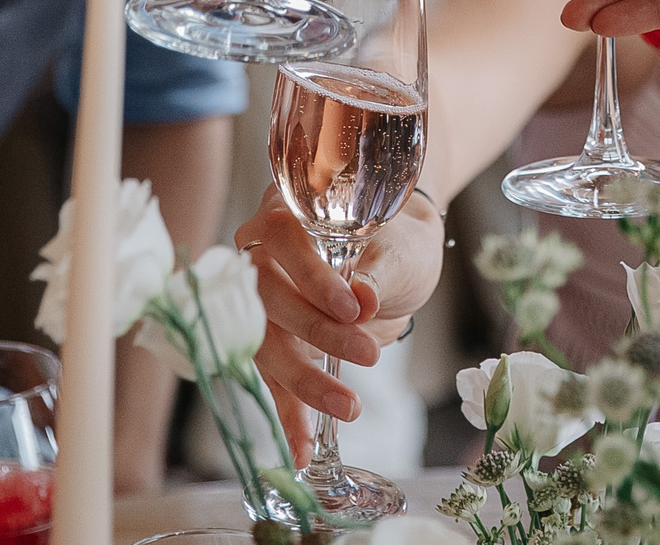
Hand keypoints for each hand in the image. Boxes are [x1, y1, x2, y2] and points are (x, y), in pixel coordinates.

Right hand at [237, 184, 444, 459]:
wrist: (400, 260)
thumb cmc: (398, 240)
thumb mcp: (400, 249)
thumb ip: (378, 270)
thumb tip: (361, 296)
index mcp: (286, 212)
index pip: (281, 237)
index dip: (311, 275)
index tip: (351, 306)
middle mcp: (259, 256)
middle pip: (268, 297)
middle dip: (315, 332)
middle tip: (366, 355)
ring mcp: (259, 303)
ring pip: (265, 345)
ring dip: (303, 383)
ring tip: (348, 408)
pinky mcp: (270, 344)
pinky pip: (270, 380)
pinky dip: (287, 414)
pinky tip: (300, 449)